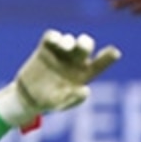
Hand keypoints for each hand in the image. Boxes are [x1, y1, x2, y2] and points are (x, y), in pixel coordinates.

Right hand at [6, 29, 120, 118]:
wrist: (27, 97)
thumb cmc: (48, 102)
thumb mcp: (60, 105)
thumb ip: (73, 99)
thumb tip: (85, 89)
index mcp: (84, 74)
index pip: (102, 62)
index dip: (109, 56)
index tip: (113, 53)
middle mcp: (74, 61)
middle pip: (85, 46)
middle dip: (85, 43)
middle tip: (81, 45)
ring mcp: (60, 54)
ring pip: (69, 39)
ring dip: (68, 40)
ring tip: (64, 46)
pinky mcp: (45, 49)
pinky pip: (51, 37)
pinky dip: (53, 36)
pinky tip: (52, 40)